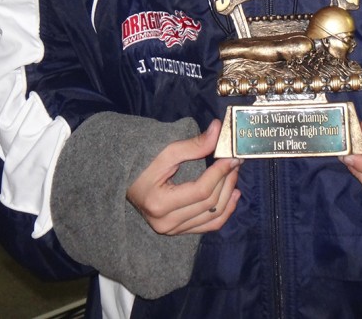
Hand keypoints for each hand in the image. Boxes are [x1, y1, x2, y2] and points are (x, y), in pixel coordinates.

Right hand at [126, 119, 240, 235]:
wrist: (125, 182)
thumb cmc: (142, 164)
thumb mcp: (166, 152)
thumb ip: (194, 145)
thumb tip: (218, 129)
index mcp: (159, 203)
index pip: (201, 191)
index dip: (220, 173)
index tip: (232, 157)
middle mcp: (166, 223)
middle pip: (210, 205)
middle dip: (227, 181)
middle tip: (235, 162)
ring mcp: (172, 231)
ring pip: (212, 218)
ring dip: (229, 195)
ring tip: (234, 174)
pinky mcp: (178, 232)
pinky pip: (208, 226)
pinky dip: (224, 211)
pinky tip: (233, 195)